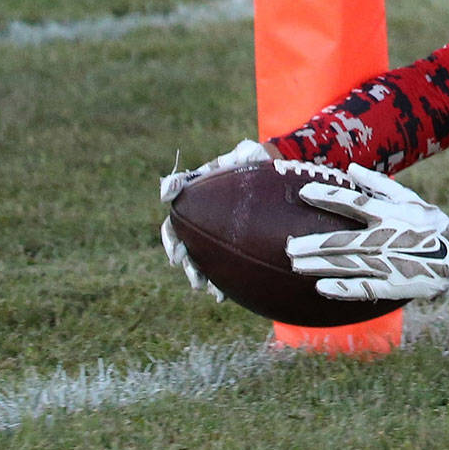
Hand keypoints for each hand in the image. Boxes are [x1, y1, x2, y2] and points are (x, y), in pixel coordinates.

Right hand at [159, 138, 272, 301]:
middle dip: (190, 267)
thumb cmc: (259, 160)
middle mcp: (204, 219)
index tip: (176, 257)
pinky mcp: (239, 242)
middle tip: (197, 281)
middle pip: (187, 247)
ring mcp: (221, 232)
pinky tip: (226, 294)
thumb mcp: (242, 155)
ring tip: (211, 290)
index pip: (175, 224)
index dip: (172, 242)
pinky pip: (227, 264)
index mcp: (196, 200)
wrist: (283, 167)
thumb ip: (210, 168)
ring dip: (204, 276)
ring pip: (205, 259)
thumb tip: (165, 191)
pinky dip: (224, 279)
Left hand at [286, 164, 448, 300]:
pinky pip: (361, 287)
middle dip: (312, 244)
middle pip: (341, 241)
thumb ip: (379, 185)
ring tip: (296, 264)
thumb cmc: (430, 224)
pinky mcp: (391, 285)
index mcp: (390, 215)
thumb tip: (351, 169)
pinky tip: (321, 287)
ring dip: (318, 264)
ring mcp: (387, 263)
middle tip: (288, 246)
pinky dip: (341, 288)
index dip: (328, 196)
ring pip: (345, 265)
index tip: (305, 192)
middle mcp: (384, 238)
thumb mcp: (410, 199)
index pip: (353, 203)